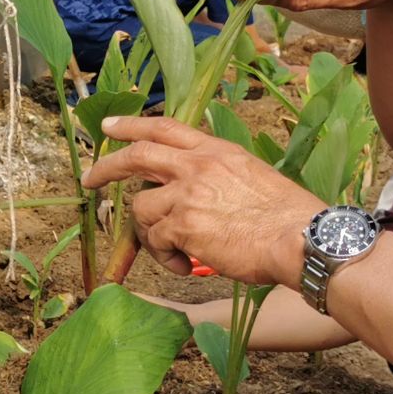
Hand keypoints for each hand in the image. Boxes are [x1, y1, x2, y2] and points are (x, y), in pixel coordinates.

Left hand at [83, 116, 321, 285]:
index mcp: (217, 151)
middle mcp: (198, 166)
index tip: (109, 127)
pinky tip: (186, 267)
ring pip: (142, 210)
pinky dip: (166, 259)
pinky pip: (157, 243)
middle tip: (90, 180)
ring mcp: (188, 195)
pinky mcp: (184, 227)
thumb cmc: (288, 217)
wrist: (301, 239)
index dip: (132, 125)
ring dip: (151, 235)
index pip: (165, 127)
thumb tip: (197, 190)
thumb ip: (220, 175)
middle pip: (137, 157)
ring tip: (175, 254)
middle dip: (107, 167)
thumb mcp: (253, 176)